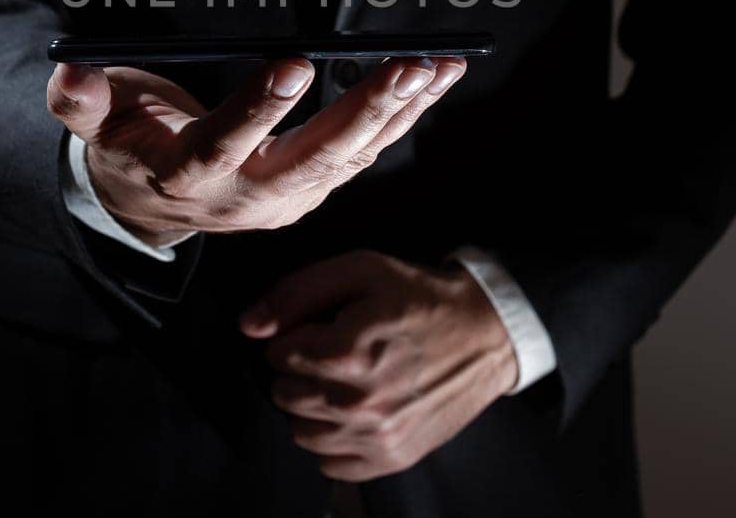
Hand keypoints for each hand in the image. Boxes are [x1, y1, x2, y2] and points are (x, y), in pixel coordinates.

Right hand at [46, 57, 465, 242]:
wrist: (149, 205)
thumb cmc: (126, 144)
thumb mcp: (95, 125)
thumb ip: (81, 103)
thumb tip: (69, 72)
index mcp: (186, 177)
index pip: (223, 147)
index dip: (257, 110)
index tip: (294, 64)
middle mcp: (242, 199)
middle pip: (309, 161)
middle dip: (363, 112)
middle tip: (406, 66)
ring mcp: (284, 201)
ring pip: (349, 159)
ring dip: (399, 112)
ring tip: (439, 64)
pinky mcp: (311, 191)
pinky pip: (363, 153)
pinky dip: (402, 116)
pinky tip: (436, 77)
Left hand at [241, 250, 516, 481]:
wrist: (485, 334)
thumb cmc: (420, 298)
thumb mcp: (361, 270)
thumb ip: (297, 292)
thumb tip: (250, 326)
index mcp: (346, 351)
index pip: (276, 353)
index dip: (295, 335)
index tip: (322, 328)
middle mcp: (358, 401)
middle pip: (284, 394)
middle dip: (299, 370)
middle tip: (333, 353)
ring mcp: (376, 436)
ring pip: (301, 432)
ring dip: (312, 407)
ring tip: (343, 382)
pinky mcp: (391, 458)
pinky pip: (330, 464)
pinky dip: (334, 441)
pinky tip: (355, 412)